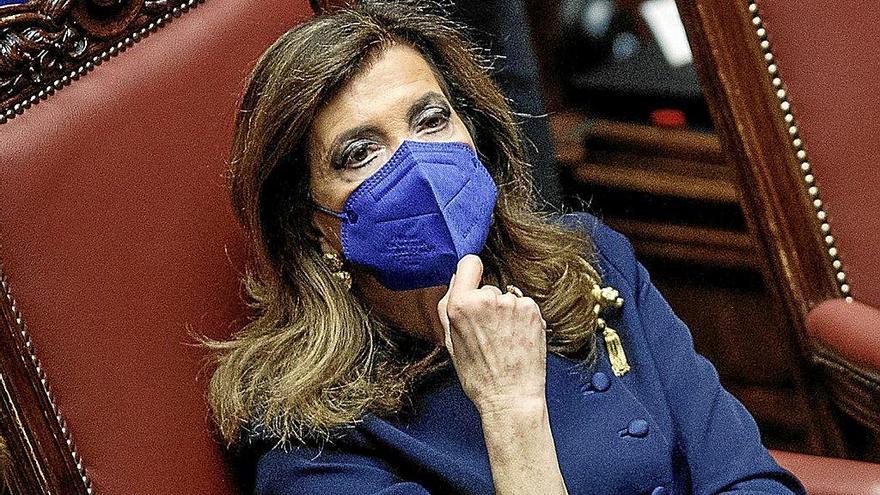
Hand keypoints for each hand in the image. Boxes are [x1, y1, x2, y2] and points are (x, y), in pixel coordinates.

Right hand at [437, 255, 547, 415]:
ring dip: (507, 313)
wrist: (510, 396)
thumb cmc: (479, 375)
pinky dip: (523, 320)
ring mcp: (512, 303)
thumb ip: (450, 307)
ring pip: (507, 298)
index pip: (468, 263)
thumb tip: (455, 280)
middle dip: (488, 304)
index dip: (471, 273)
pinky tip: (518, 340)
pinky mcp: (532, 310)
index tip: (474, 283)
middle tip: (488, 333)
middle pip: (488, 287)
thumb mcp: (450, 342)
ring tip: (505, 340)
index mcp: (460, 305)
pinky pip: (524, 306)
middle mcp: (486, 299)